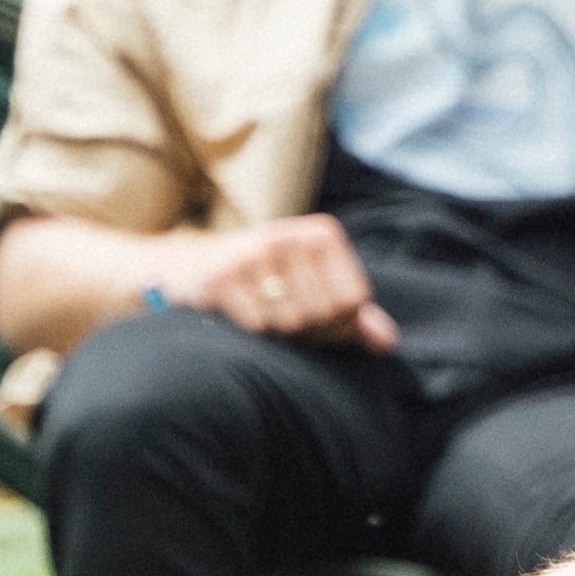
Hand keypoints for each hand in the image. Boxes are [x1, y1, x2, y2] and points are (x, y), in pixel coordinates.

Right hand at [154, 214, 396, 352]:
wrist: (189, 268)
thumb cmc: (265, 283)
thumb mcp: (313, 287)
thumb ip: (353, 314)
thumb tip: (385, 342)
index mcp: (322, 234)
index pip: (353, 301)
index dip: (337, 324)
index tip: (313, 313)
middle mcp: (290, 236)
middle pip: (322, 315)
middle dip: (306, 330)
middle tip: (280, 314)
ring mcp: (253, 254)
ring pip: (290, 324)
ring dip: (277, 333)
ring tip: (259, 311)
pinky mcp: (222, 277)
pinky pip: (257, 328)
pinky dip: (249, 332)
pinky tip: (237, 313)